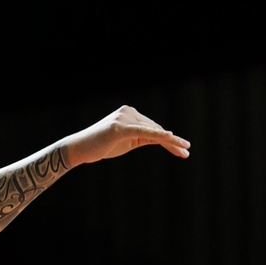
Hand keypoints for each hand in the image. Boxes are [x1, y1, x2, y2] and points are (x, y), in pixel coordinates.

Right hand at [63, 105, 190, 165]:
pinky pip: (144, 132)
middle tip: (187, 151)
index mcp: (129, 114)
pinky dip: (158, 135)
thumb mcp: (125, 142)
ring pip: (153, 131)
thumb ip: (141, 137)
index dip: (169, 139)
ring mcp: (124, 119)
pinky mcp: (120, 128)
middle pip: (156, 129)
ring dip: (171, 141)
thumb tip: (159, 138)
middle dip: (172, 141)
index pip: (153, 127)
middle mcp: (128, 112)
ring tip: (185, 150)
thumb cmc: (99, 147)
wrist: (78, 149)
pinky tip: (171, 138)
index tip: (182, 149)